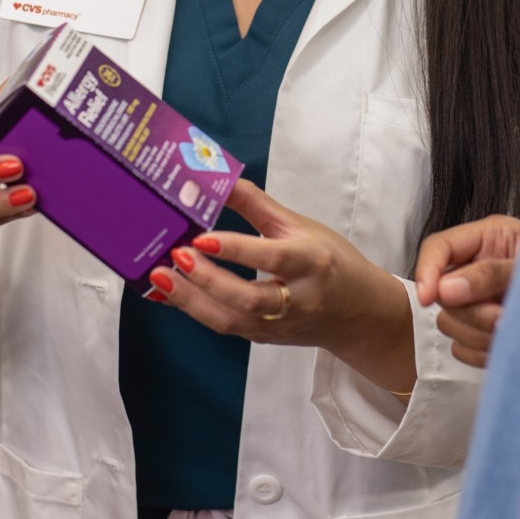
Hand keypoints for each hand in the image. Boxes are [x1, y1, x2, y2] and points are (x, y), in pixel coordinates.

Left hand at [148, 179, 415, 393]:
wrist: (358, 314)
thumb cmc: (330, 260)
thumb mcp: (300, 226)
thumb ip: (258, 205)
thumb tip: (219, 179)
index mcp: (312, 262)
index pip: (272, 258)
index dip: (236, 249)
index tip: (201, 237)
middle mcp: (297, 299)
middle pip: (249, 299)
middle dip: (209, 280)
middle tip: (175, 256)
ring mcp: (278, 326)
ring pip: (232, 320)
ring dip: (192, 300)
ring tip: (160, 277)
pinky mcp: (263, 339)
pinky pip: (226, 326)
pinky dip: (195, 310)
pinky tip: (170, 292)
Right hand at [415, 215, 519, 368]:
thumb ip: (490, 273)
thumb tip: (444, 289)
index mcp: (486, 239)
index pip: (438, 248)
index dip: (426, 271)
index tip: (427, 298)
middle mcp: (476, 269)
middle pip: (442, 294)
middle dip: (471, 311)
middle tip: (502, 319)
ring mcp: (478, 303)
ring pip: (450, 324)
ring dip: (479, 334)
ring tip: (513, 330)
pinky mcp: (482, 335)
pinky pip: (462, 350)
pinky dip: (482, 352)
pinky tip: (508, 345)